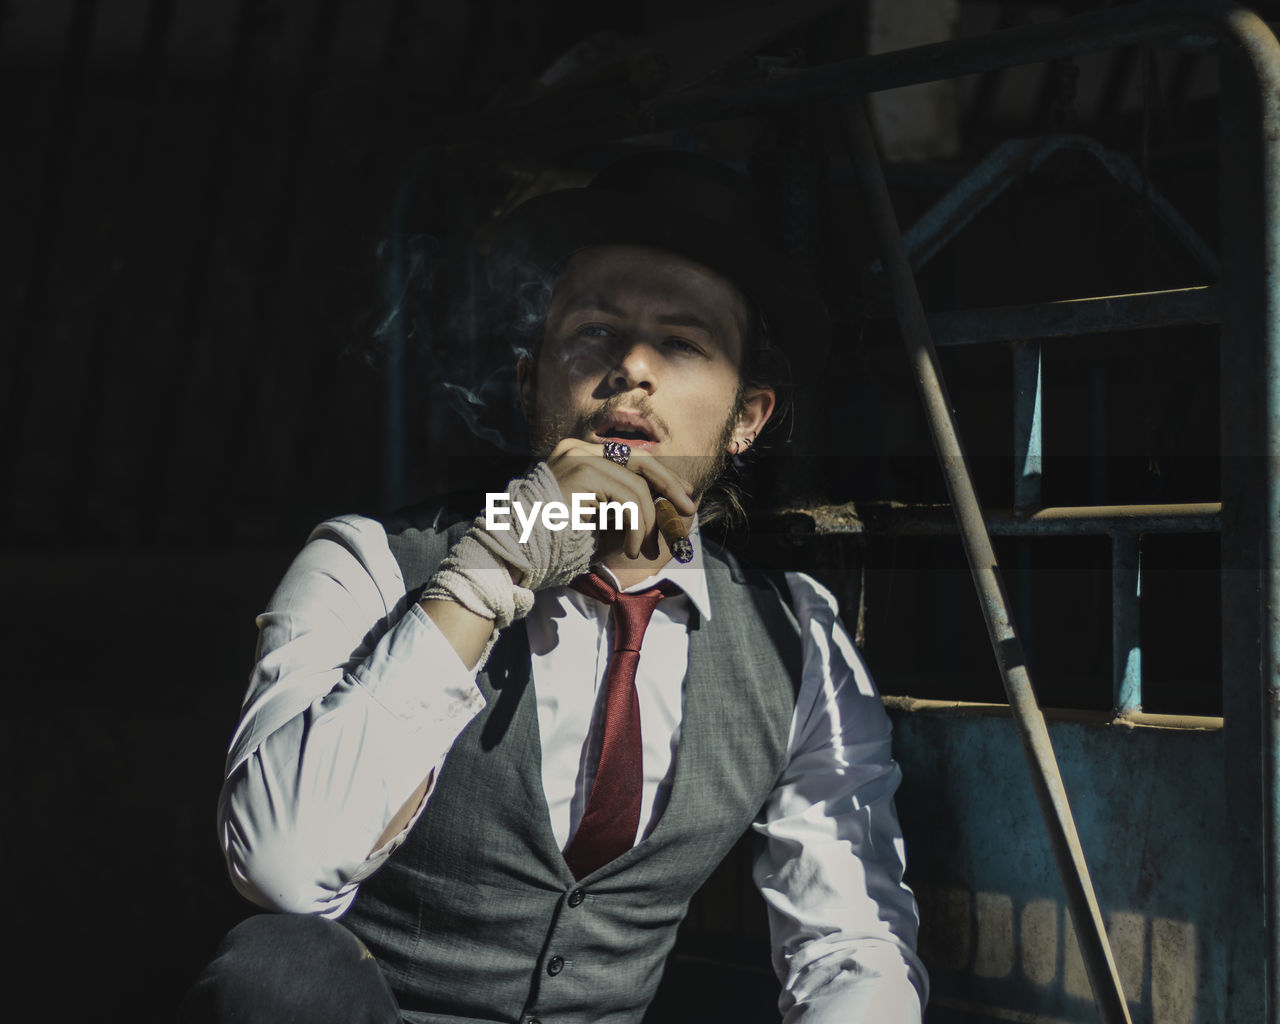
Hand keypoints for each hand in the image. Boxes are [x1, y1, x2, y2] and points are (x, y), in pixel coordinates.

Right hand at [543, 439, 696, 559]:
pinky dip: (637, 528)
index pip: (632, 457)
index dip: (663, 476)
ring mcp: (578, 456)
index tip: (684, 495)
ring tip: (642, 550)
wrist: (519, 554)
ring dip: (649, 523)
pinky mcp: (582, 472)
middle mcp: (578, 448)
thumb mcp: (604, 521)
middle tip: (689, 509)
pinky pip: (629, 499)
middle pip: (641, 460)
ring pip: (637, 486)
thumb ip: (631, 508)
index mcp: (580, 454)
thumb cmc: (558, 544)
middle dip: (670, 485)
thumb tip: (674, 502)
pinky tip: (629, 550)